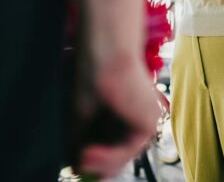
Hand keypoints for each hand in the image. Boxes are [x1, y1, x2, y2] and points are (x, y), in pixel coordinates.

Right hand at [79, 57, 161, 177]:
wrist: (104, 54)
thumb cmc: (92, 72)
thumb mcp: (81, 113)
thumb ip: (80, 139)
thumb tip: (74, 166)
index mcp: (123, 110)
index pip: (114, 145)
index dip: (97, 161)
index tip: (78, 168)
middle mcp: (137, 115)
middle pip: (120, 153)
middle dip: (98, 165)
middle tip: (77, 169)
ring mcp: (145, 119)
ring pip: (124, 155)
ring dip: (101, 163)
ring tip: (81, 161)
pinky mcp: (149, 122)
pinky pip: (128, 150)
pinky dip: (108, 156)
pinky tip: (88, 154)